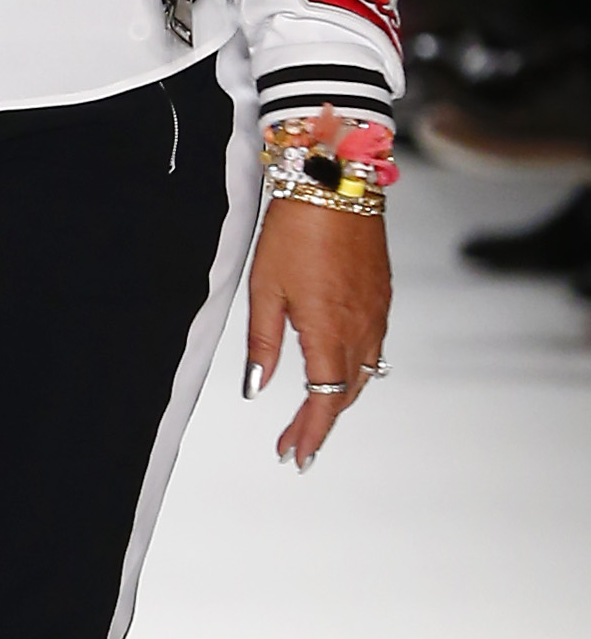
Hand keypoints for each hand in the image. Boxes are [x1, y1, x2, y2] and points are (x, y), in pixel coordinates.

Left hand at [243, 199, 390, 467]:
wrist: (335, 184)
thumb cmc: (295, 229)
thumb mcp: (264, 288)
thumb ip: (263, 342)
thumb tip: (257, 387)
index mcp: (328, 331)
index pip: (323, 401)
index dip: (309, 433)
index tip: (293, 454)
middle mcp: (361, 328)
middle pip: (346, 394)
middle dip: (321, 423)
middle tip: (296, 443)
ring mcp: (376, 313)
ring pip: (364, 373)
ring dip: (340, 398)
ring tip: (313, 414)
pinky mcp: (382, 297)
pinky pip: (374, 347)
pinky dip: (355, 370)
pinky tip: (338, 370)